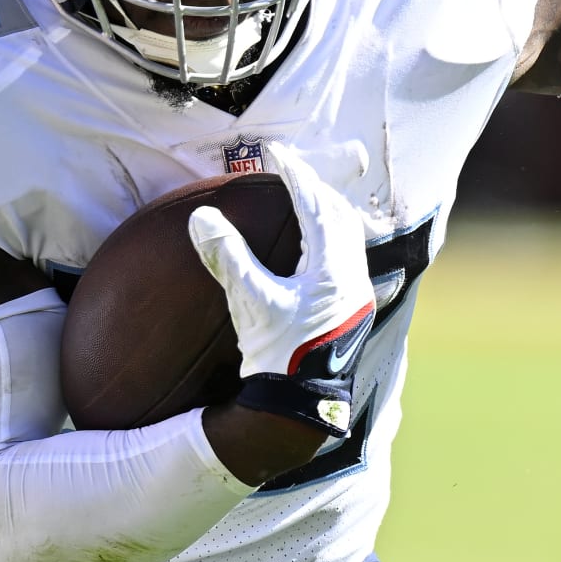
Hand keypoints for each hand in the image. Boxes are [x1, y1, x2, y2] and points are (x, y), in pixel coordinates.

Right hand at [188, 143, 375, 435]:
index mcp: (333, 269)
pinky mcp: (352, 310)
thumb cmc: (278, 356)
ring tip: (305, 200)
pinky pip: (347, 257)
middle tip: (291, 171)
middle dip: (316, 189)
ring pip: (348, 237)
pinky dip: (330, 238)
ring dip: (327, 213)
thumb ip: (228, 258)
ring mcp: (357, 294)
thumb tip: (203, 218)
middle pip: (340, 216)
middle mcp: (353, 277)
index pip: (316, 207)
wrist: (300, 408)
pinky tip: (313, 248)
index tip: (279, 153)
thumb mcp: (250, 303)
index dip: (296, 175)